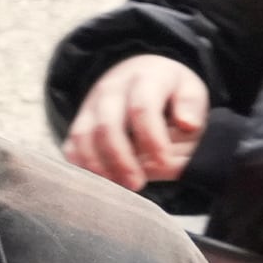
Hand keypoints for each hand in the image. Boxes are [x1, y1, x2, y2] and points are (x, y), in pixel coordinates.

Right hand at [62, 54, 210, 188]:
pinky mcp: (79, 122)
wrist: (139, 74)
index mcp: (145, 78)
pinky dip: (82, 166)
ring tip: (120, 187)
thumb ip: (191, 108)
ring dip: (99, 166)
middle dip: (121, 159)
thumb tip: (188, 124)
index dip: (152, 138)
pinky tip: (103, 182)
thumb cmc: (170, 92)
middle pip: (107, 125)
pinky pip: (71, 146)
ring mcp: (91, 105)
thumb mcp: (191, 90)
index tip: (164, 162)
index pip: (142, 108)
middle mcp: (112, 89)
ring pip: (83, 137)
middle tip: (137, 184)